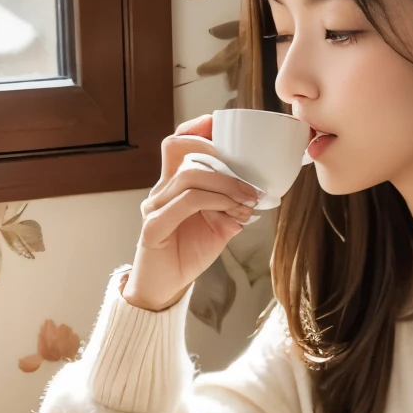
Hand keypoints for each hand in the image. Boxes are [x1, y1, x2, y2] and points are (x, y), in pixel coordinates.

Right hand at [123, 114, 264, 311]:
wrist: (164, 287)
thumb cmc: (188, 253)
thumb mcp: (218, 226)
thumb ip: (232, 207)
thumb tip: (257, 195)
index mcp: (173, 184)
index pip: (178, 143)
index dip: (196, 128)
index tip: (221, 124)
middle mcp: (160, 190)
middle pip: (184, 152)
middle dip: (223, 159)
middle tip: (252, 181)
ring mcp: (154, 207)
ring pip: (190, 177)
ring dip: (226, 185)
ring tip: (249, 199)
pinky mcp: (154, 227)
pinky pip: (187, 202)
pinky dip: (215, 202)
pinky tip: (233, 213)